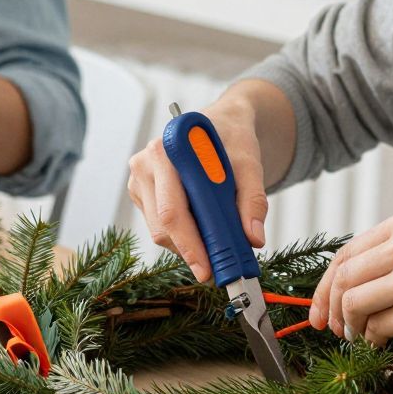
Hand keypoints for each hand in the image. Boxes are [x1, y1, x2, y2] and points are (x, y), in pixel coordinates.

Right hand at [125, 91, 266, 281]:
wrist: (220, 122)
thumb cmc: (231, 138)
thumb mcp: (249, 163)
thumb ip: (254, 200)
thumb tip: (254, 239)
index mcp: (165, 152)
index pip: (173, 210)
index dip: (189, 243)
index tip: (207, 269)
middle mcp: (144, 165)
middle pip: (162, 225)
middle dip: (190, 251)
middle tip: (216, 271)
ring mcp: (139, 180)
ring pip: (158, 231)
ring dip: (187, 244)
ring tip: (216, 245)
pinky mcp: (141, 193)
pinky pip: (158, 225)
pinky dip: (182, 235)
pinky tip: (201, 228)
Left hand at [309, 210, 392, 351]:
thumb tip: (343, 285)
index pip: (345, 253)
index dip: (324, 285)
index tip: (319, 310)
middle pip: (343, 279)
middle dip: (331, 309)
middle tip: (334, 330)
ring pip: (353, 304)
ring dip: (351, 326)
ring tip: (361, 337)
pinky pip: (377, 328)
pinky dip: (373, 339)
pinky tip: (382, 342)